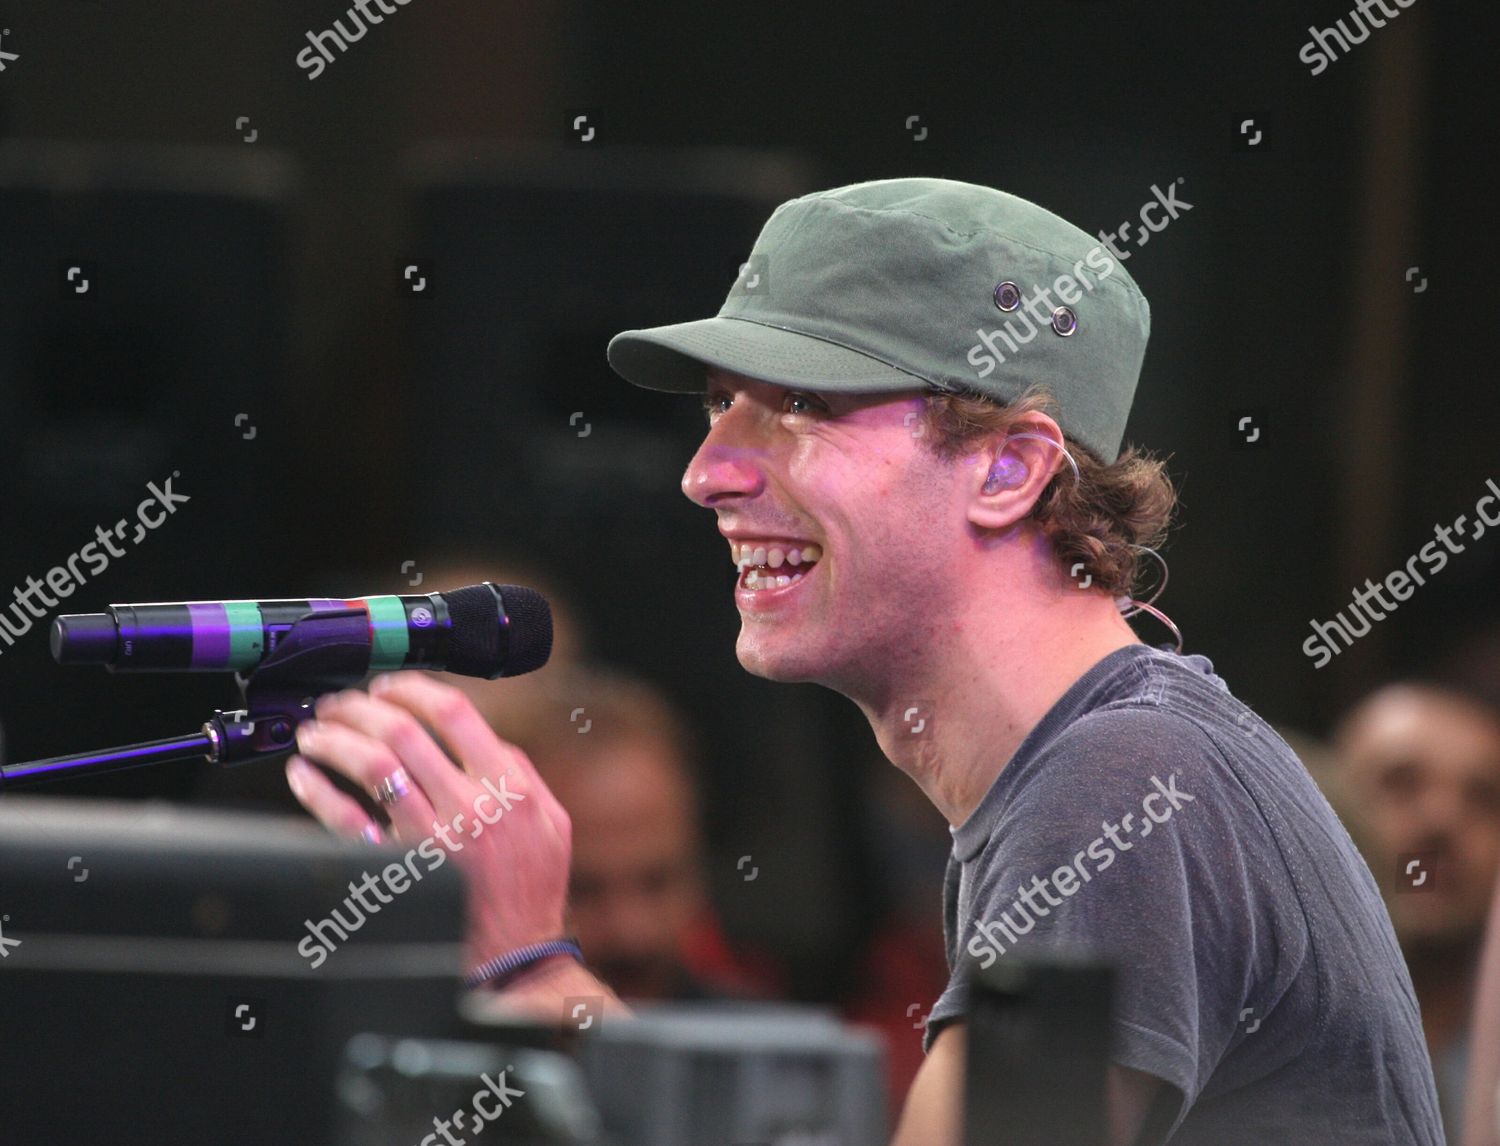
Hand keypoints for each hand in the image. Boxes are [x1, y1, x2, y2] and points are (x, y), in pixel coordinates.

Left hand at [283, 671, 572, 975]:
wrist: (517, 961)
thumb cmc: (531, 892)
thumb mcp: (552, 824)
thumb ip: (522, 774)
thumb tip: (485, 737)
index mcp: (510, 788)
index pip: (454, 713)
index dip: (412, 690)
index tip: (389, 688)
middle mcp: (471, 807)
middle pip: (403, 731)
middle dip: (361, 708)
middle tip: (340, 705)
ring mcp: (431, 839)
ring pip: (372, 766)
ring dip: (335, 740)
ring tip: (316, 732)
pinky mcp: (398, 872)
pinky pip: (346, 821)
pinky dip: (318, 791)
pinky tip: (303, 774)